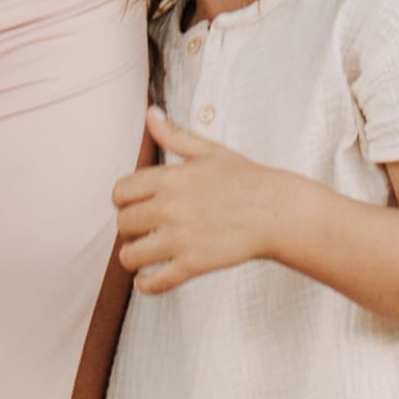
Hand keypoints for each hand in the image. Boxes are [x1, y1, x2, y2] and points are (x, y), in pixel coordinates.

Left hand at [110, 110, 292, 292]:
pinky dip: (146, 284)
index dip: (124, 201)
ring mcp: (181, 238)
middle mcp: (170, 207)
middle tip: (144, 230)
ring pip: (130, 256)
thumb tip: (151, 114)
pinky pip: (155, 282)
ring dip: (133, 257)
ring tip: (145, 255)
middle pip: (123, 224)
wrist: (278, 211)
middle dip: (129, 228)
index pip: (120, 192)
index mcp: (170, 178)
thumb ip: (175, 135)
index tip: (136, 205)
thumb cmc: (246, 179)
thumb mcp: (209, 151)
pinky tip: (147, 280)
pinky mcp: (194, 264)